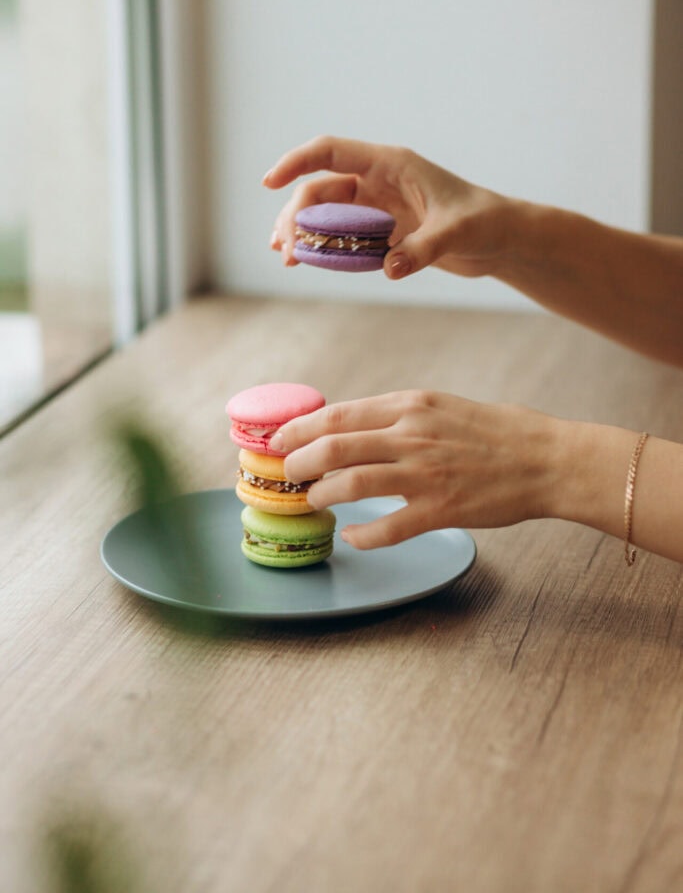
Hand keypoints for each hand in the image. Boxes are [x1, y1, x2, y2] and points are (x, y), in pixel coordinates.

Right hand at [263, 135, 516, 279]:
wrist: (502, 239)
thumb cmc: (485, 222)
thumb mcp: (456, 233)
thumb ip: (422, 249)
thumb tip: (390, 269)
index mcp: (391, 164)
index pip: (330, 152)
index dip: (295, 163)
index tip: (268, 183)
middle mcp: (379, 180)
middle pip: (321, 189)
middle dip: (297, 216)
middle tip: (285, 249)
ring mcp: (379, 205)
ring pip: (327, 213)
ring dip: (304, 232)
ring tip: (286, 258)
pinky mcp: (384, 230)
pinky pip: (344, 235)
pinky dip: (324, 248)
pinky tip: (307, 263)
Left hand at [270, 390, 560, 547]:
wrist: (545, 458)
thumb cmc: (494, 431)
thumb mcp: (439, 406)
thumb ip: (396, 416)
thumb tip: (348, 428)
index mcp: (410, 404)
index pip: (337, 414)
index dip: (299, 429)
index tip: (278, 440)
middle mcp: (412, 435)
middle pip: (333, 447)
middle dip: (298, 463)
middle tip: (288, 475)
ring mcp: (425, 473)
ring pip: (350, 485)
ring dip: (322, 496)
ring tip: (314, 502)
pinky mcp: (441, 510)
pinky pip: (387, 528)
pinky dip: (362, 535)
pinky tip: (354, 535)